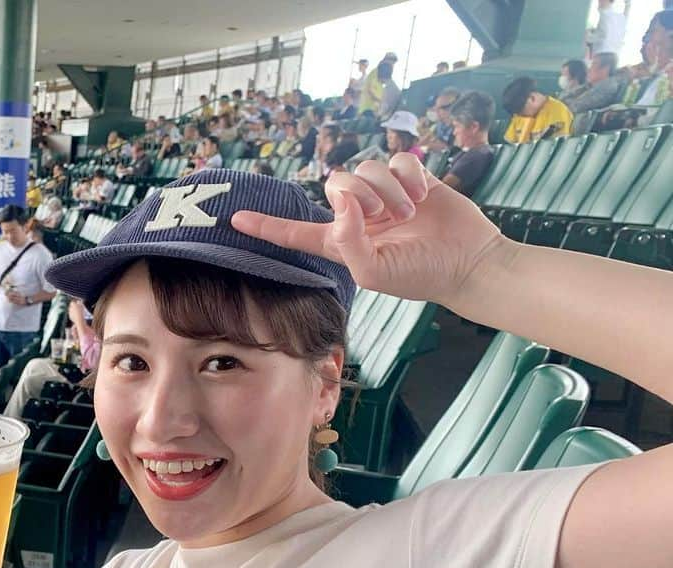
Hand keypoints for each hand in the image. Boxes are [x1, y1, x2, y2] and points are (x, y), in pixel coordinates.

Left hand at [231, 154, 506, 307]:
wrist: (467, 262)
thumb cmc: (419, 274)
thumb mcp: (374, 271)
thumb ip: (349, 241)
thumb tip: (341, 204)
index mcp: (341, 243)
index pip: (295, 233)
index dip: (266, 226)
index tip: (235, 219)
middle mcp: (357, 217)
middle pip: (335, 185)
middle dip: (361, 195)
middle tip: (387, 217)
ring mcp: (383, 195)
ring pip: (366, 168)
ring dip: (389, 189)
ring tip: (409, 212)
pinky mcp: (410, 178)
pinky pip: (397, 158)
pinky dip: (410, 176)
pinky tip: (422, 194)